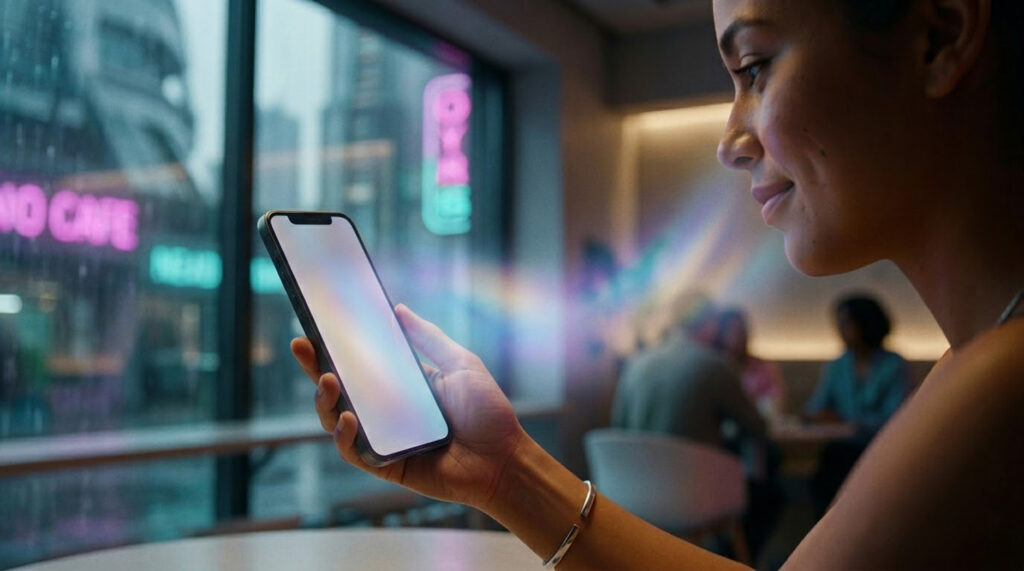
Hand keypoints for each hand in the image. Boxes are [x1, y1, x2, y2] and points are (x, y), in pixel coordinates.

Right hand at [290, 304, 525, 508]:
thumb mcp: (460, 364)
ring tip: (329, 380)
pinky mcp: (386, 464)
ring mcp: (384, 438)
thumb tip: (398, 310)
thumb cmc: (488, 412)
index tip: (314, 327)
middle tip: (303, 347)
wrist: (504, 459)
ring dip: (325, 400)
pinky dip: (344, 436)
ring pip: (337, 420)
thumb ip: (428, 339)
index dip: (333, 348)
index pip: (360, 363)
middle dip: (315, 368)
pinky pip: (354, 452)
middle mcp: (387, 410)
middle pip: (340, 389)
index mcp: (401, 385)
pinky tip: (348, 418)